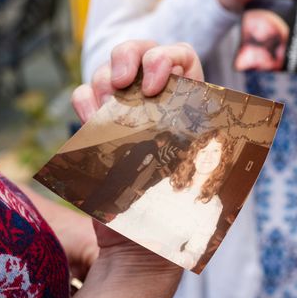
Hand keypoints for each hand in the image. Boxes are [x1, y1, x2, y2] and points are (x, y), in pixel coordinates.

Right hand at [71, 40, 203, 277]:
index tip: (155, 85)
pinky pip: (84, 97)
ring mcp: (125, 114)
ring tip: (106, 116)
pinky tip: (91, 122)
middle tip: (120, 83)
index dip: (167, 57)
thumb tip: (213, 100)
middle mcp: (158, 103)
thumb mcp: (204, 171)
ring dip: (103, 84)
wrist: (139, 246)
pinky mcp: (99, 129)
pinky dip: (84, 102)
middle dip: (126, 56)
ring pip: (108, 72)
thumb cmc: (180, 215)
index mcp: (193, 107)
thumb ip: (204, 133)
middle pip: (140, 51)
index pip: (182, 57)